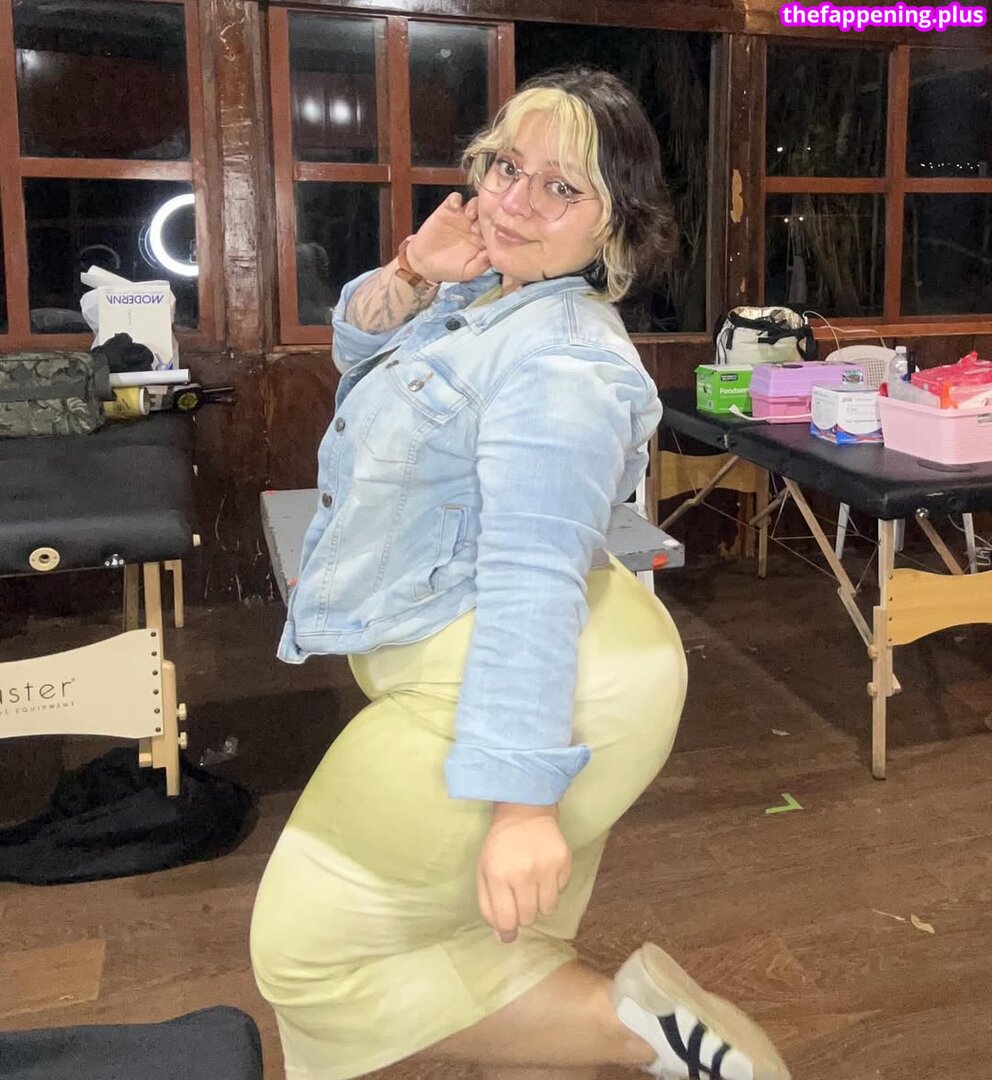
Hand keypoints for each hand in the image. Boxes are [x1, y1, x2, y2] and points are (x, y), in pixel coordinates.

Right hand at [406, 192, 490, 283]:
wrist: (424, 263)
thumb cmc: (447, 269)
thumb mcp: (466, 272)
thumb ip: (480, 265)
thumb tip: (491, 255)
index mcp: (482, 240)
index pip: (496, 230)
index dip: (497, 231)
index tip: (491, 237)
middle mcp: (474, 226)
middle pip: (487, 214)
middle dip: (486, 217)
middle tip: (478, 227)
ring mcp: (461, 217)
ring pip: (474, 203)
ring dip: (474, 206)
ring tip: (469, 216)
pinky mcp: (447, 210)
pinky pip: (455, 198)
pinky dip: (456, 199)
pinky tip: (454, 207)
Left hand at [477, 803, 571, 943]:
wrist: (524, 811)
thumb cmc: (500, 845)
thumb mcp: (484, 872)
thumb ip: (489, 905)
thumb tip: (502, 936)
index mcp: (498, 876)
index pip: (507, 920)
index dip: (508, 932)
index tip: (509, 934)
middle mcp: (523, 874)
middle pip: (529, 918)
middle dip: (523, 914)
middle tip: (519, 898)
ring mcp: (546, 868)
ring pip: (548, 909)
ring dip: (540, 903)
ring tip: (533, 885)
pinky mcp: (564, 861)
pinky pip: (561, 891)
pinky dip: (553, 887)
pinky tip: (544, 870)